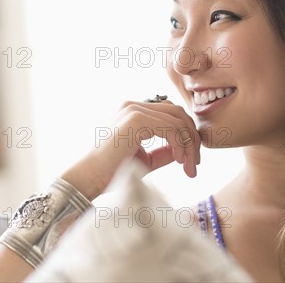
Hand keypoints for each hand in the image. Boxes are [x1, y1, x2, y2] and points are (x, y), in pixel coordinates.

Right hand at [61, 99, 201, 200]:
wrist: (89, 178)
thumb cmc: (112, 172)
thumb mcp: (145, 159)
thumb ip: (164, 151)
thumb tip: (186, 148)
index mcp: (134, 111)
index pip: (171, 114)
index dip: (186, 135)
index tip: (190, 161)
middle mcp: (134, 105)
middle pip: (178, 113)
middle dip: (192, 138)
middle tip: (195, 164)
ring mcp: (134, 109)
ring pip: (178, 120)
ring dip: (188, 144)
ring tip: (188, 166)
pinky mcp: (136, 119)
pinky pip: (170, 127)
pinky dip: (179, 143)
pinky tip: (178, 160)